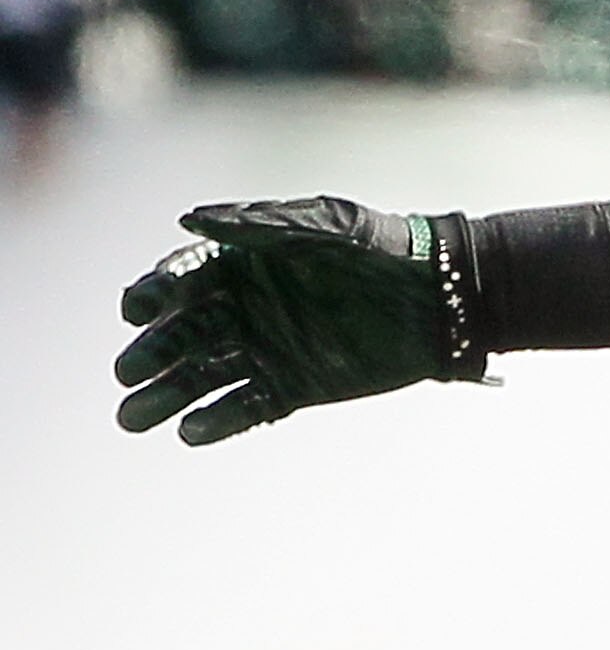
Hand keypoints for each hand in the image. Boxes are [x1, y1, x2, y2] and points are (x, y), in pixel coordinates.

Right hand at [116, 198, 476, 444]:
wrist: (441, 297)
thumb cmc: (383, 247)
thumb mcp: (327, 225)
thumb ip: (260, 224)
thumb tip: (189, 217)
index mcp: (245, 264)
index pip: (184, 280)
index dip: (155, 294)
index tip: (138, 309)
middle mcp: (247, 308)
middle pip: (184, 333)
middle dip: (152, 352)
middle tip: (128, 371)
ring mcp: (267, 349)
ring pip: (203, 377)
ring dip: (168, 396)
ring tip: (132, 418)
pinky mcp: (293, 386)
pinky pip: (246, 407)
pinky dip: (218, 421)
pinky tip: (190, 432)